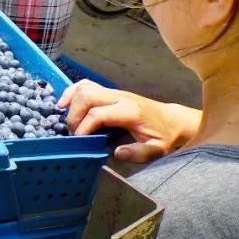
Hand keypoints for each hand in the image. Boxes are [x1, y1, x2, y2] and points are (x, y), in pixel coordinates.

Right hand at [58, 79, 200, 163]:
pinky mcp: (110, 92)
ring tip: (66, 120)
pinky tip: (65, 105)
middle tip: (74, 135)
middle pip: (86, 96)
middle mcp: (120, 97)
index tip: (81, 143)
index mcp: (130, 111)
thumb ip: (139, 153)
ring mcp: (114, 92)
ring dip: (71, 102)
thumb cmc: (165, 136)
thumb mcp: (158, 149)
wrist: (173, 120)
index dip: (84, 129)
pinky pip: (86, 85)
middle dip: (74, 116)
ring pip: (84, 87)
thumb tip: (117, 153)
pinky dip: (72, 93)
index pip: (97, 114)